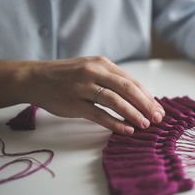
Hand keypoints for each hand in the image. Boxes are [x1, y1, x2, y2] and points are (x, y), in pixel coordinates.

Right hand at [24, 56, 164, 134]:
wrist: (35, 78)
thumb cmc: (68, 76)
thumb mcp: (92, 69)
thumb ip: (113, 80)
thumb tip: (139, 98)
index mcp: (103, 64)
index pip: (132, 81)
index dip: (148, 96)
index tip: (159, 109)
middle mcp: (94, 72)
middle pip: (128, 89)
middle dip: (146, 105)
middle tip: (158, 118)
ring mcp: (83, 87)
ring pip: (115, 100)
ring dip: (133, 114)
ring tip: (146, 125)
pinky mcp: (74, 103)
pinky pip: (99, 114)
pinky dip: (115, 123)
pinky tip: (127, 130)